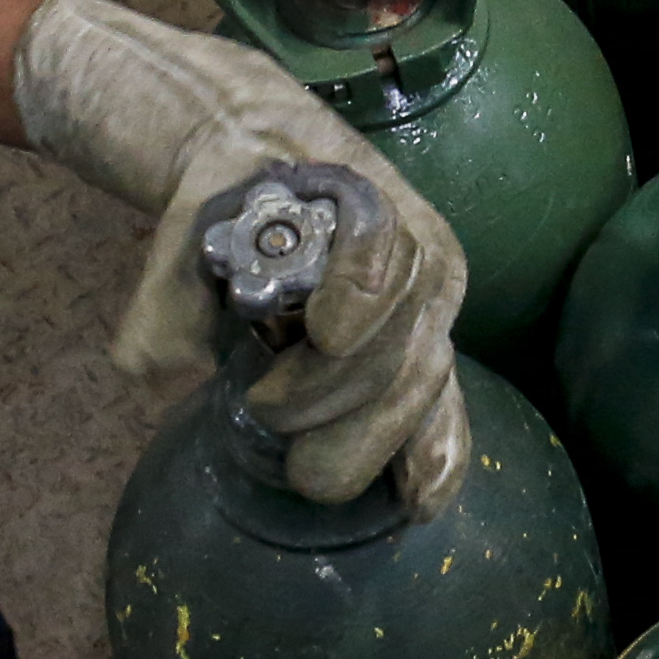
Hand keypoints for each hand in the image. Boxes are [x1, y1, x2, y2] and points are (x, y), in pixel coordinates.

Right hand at [12, 0, 468, 512]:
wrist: (219, 150)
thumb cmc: (236, 256)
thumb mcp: (238, 344)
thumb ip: (269, 394)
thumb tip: (270, 443)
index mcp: (403, 346)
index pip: (439, 418)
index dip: (431, 463)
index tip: (408, 508)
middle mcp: (422, 300)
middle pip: (413, 386)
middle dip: (346, 434)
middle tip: (276, 429)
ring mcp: (411, 247)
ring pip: (398, 337)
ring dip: (329, 381)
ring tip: (268, 389)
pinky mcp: (389, 198)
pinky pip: (387, 254)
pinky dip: (358, 296)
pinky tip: (325, 326)